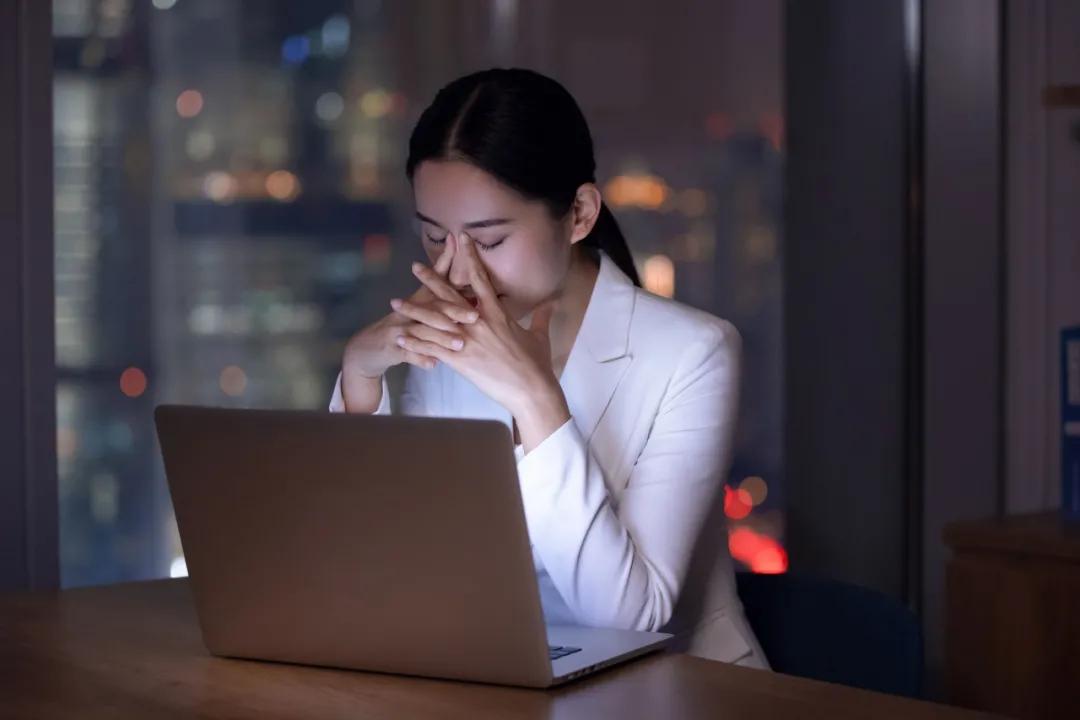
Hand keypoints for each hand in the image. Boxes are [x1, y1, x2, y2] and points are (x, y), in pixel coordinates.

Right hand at [342, 234, 476, 379]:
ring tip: (459, 343)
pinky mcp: (392, 347)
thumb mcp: (421, 299)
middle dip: (454, 312)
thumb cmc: (404, 320)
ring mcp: (399, 329)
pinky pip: (408, 354)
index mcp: (421, 299)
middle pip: (433, 308)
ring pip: (422, 332)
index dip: (458, 284)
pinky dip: (421, 358)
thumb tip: (455, 245)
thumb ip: (440, 275)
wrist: (371, 345)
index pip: (440, 286)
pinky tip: (433, 364)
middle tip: (475, 317)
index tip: (475, 278)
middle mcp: (410, 311)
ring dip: (441, 338)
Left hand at [398, 232, 570, 450]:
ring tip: (395, 303)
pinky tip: (400, 336)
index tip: (462, 239)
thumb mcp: (540, 336)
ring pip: (434, 321)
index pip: (480, 279)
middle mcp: (479, 323)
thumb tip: (553, 302)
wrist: (531, 390)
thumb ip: (542, 317)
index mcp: (497, 314)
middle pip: (449, 296)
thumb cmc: (537, 365)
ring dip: (413, 311)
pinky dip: (415, 342)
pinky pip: (432, 348)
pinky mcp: (459, 361)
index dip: (470, 257)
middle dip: (430, 280)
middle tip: (414, 267)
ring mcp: (467, 341)